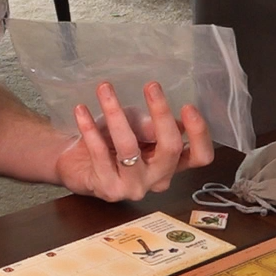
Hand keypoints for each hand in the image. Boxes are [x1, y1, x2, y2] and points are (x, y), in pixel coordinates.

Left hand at [56, 81, 213, 200]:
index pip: (199, 156)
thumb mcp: (134, 124)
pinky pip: (99, 152)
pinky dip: (89, 127)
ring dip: (116, 114)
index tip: (188, 106)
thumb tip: (165, 121)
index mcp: (171, 163)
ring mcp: (133, 187)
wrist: (75, 163)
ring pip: (130, 147)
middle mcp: (157, 179)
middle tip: (151, 86)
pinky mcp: (108, 189)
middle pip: (171, 149)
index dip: (199, 134)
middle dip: (163, 114)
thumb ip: (150, 125)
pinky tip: (81, 110)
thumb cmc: (110, 140)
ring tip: (105, 89)